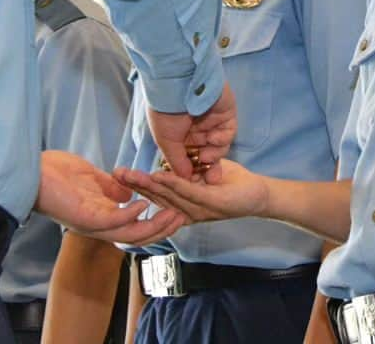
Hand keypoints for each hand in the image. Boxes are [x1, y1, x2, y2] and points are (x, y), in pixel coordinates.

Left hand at [36, 150, 185, 244]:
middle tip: (183, 216)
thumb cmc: (55, 173)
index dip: (157, 221)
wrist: (30, 172)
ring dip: (152, 225)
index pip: (135, 225)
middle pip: (137, 235)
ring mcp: (91, 223)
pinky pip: (111, 221)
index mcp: (102, 215)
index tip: (177, 209)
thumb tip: (131, 194)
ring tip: (172, 213)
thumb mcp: (91, 179)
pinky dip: (129, 215)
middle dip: (162, 228)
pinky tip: (143, 205)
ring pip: (129, 233)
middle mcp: (99, 225)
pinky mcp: (84, 216)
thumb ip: (111, 189)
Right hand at [114, 159, 266, 223]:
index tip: (118, 173)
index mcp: (183, 205)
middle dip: (135, 184)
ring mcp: (199, 210)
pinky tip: (159, 177)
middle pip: (157, 197)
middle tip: (115, 174)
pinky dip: (173, 184)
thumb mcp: (202, 172)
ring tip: (130, 175)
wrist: (259, 195)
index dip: (137, 184)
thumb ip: (184, 170)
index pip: (156, 194)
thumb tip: (164, 163)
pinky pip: (189, 192)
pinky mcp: (212, 203)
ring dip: (148, 185)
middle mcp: (187, 211)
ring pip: (168, 196)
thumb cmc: (230, 182)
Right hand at [147, 83, 236, 183]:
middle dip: (207, 168)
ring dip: (213, 155)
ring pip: (218, 147)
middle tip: (210, 180)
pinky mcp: (226, 114)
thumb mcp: (166, 140)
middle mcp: (196, 128)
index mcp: (179, 133)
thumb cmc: (166, 112)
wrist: (179, 84)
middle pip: (205, 154)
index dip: (192, 171)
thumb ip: (177, 162)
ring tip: (206, 157)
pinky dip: (222, 140)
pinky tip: (213, 139)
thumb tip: (185, 179)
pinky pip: (228, 133)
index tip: (194, 184)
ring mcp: (212, 121)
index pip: (188, 157)